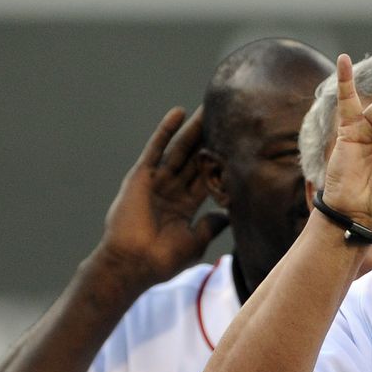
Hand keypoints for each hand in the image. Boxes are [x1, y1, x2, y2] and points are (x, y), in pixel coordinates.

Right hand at [95, 107, 228, 289]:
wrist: (134, 263)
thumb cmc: (163, 259)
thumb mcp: (195, 241)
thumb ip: (212, 225)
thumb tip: (228, 214)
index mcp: (184, 207)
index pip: (206, 178)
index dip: (220, 162)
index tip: (237, 146)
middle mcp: (171, 191)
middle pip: (195, 159)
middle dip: (209, 139)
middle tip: (226, 117)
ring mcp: (156, 182)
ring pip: (179, 150)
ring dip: (193, 129)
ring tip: (208, 108)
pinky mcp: (141, 176)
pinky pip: (156, 149)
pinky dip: (166, 131)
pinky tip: (179, 113)